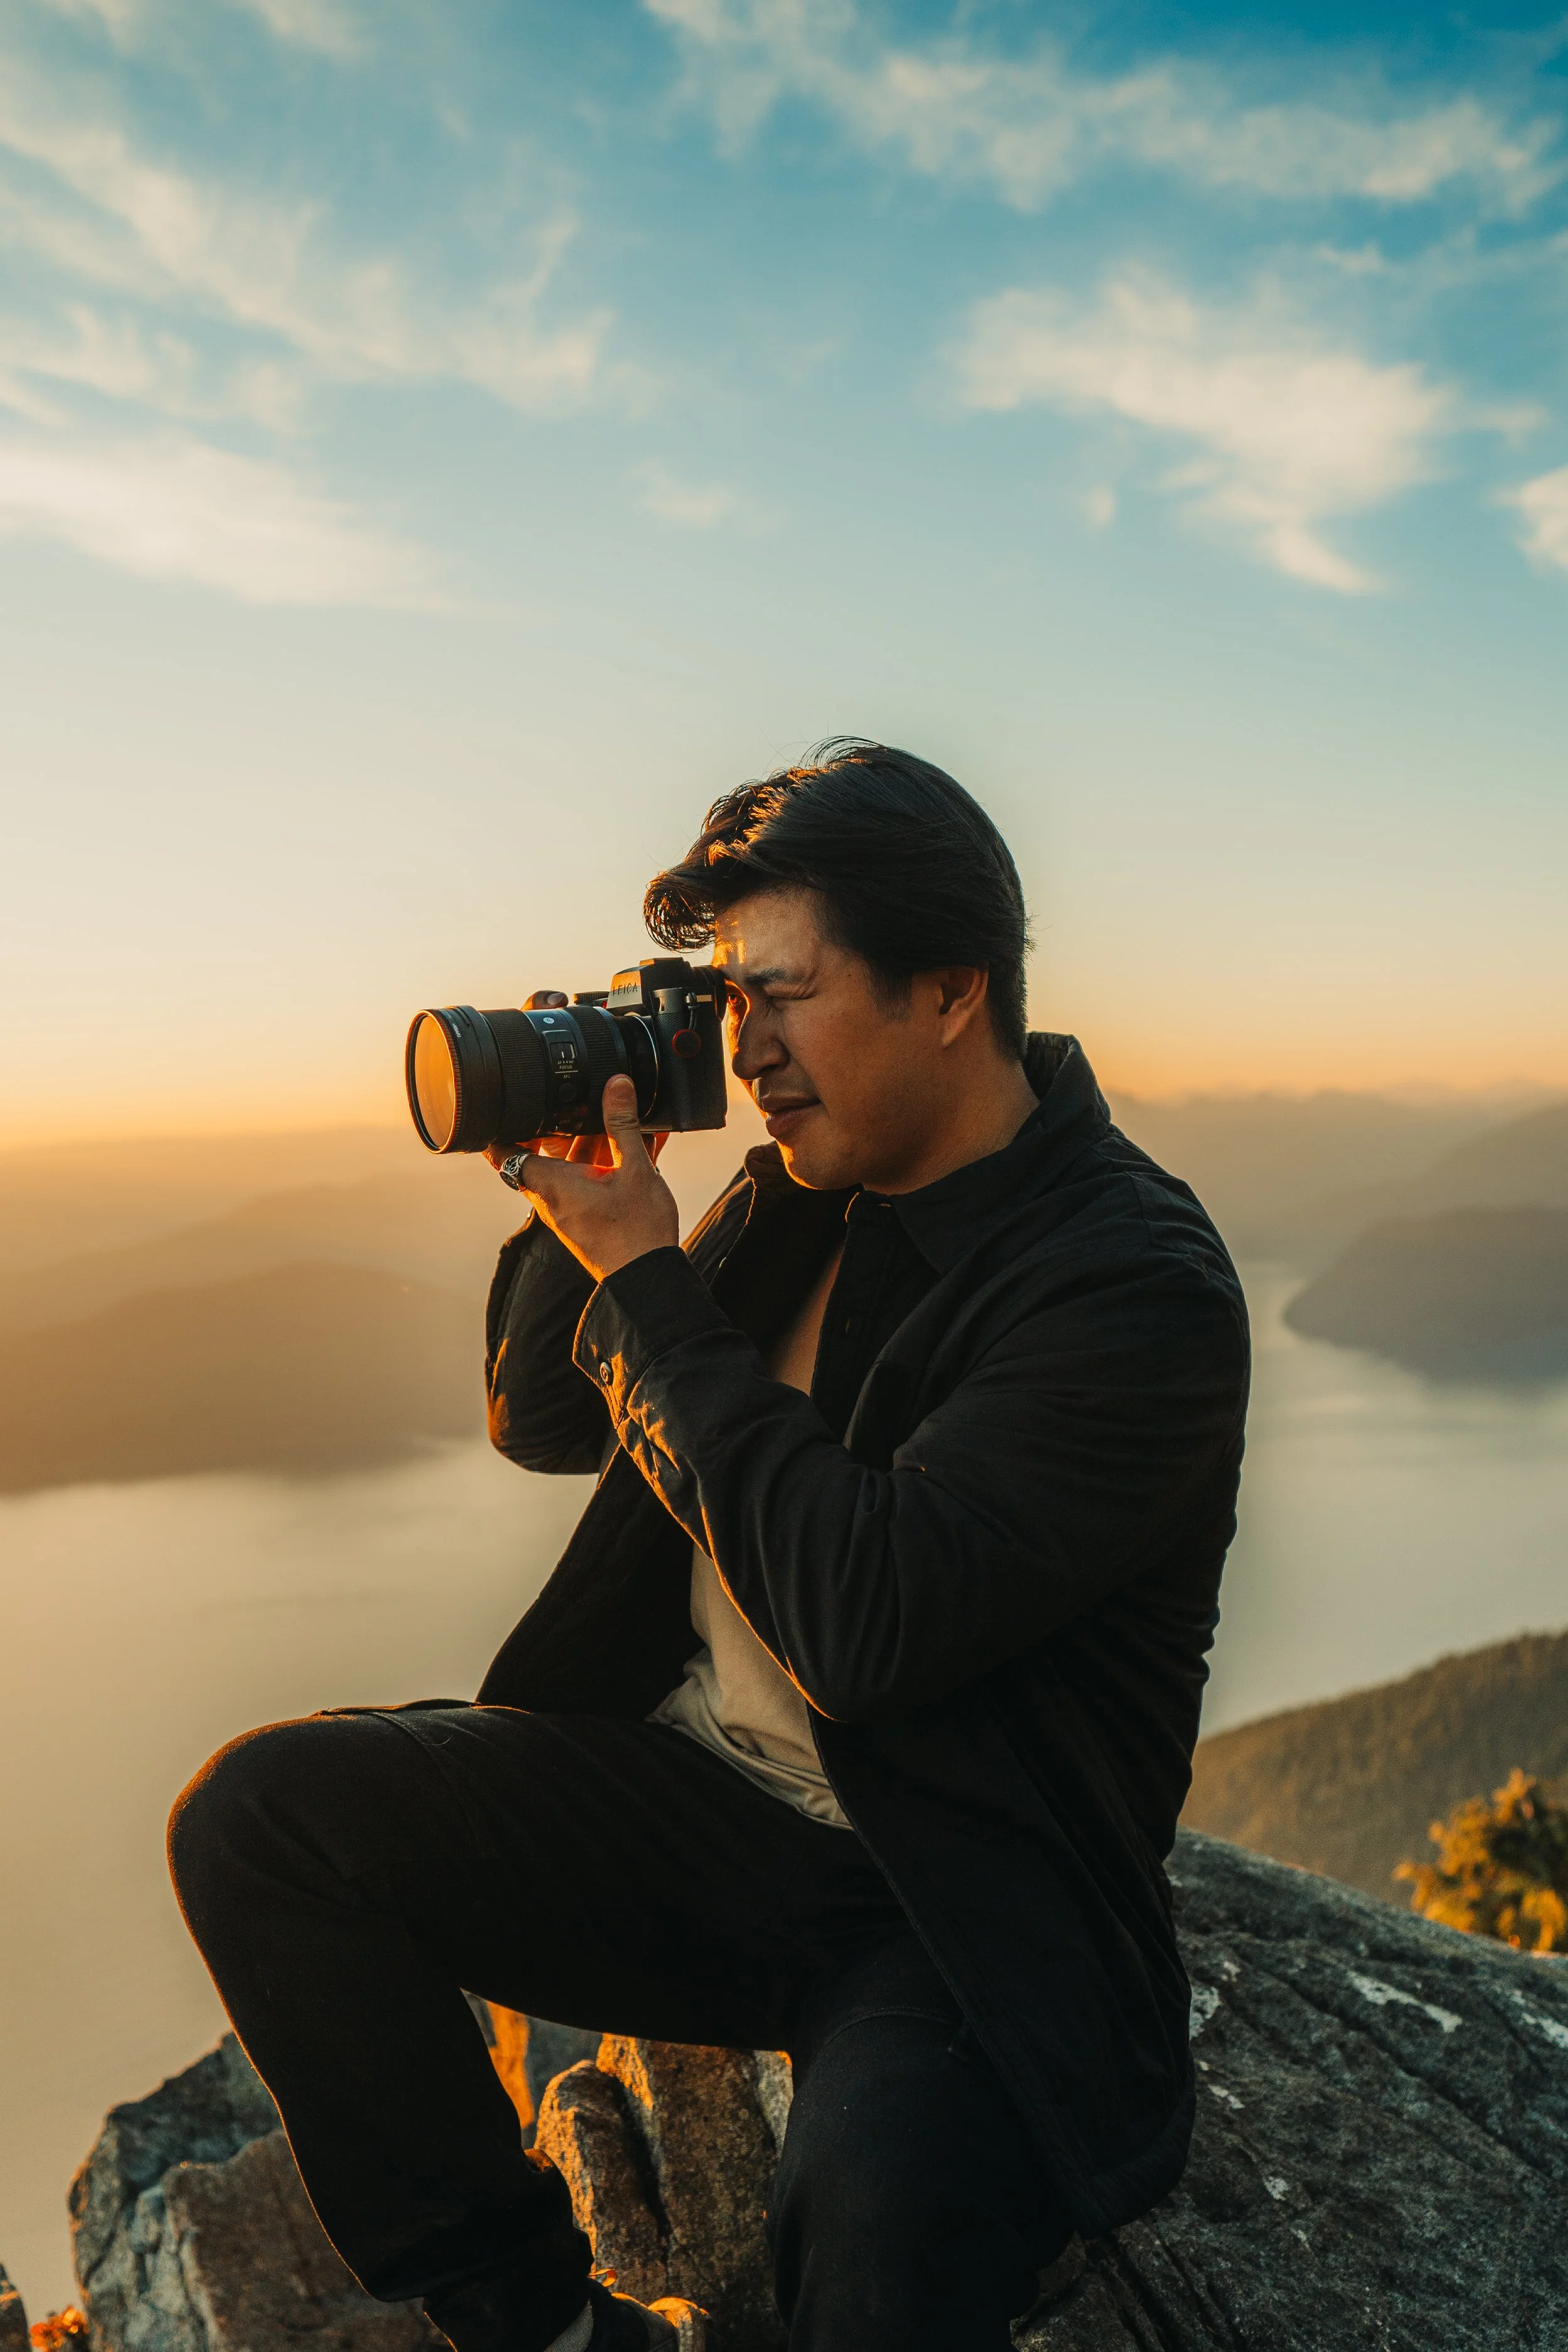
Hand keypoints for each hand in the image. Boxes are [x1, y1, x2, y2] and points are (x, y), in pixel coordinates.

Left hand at [506, 1076, 678, 1282]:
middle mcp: (554, 1198)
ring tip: (621, 1116)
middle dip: (561, 1125)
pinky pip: (594, 1180)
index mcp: (551, 1184)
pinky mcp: (591, 1216)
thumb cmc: (636, 1233)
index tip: (509, 1103)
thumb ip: (624, 1124)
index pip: (504, 1153)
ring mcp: (572, 1209)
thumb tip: (617, 1083)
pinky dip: (611, 1161)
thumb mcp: (635, 1170)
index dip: (500, 1126)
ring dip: (593, 1141)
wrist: (649, 1280)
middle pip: (543, 1152)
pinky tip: (644, 1143)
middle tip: (578, 1100)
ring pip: (573, 1165)